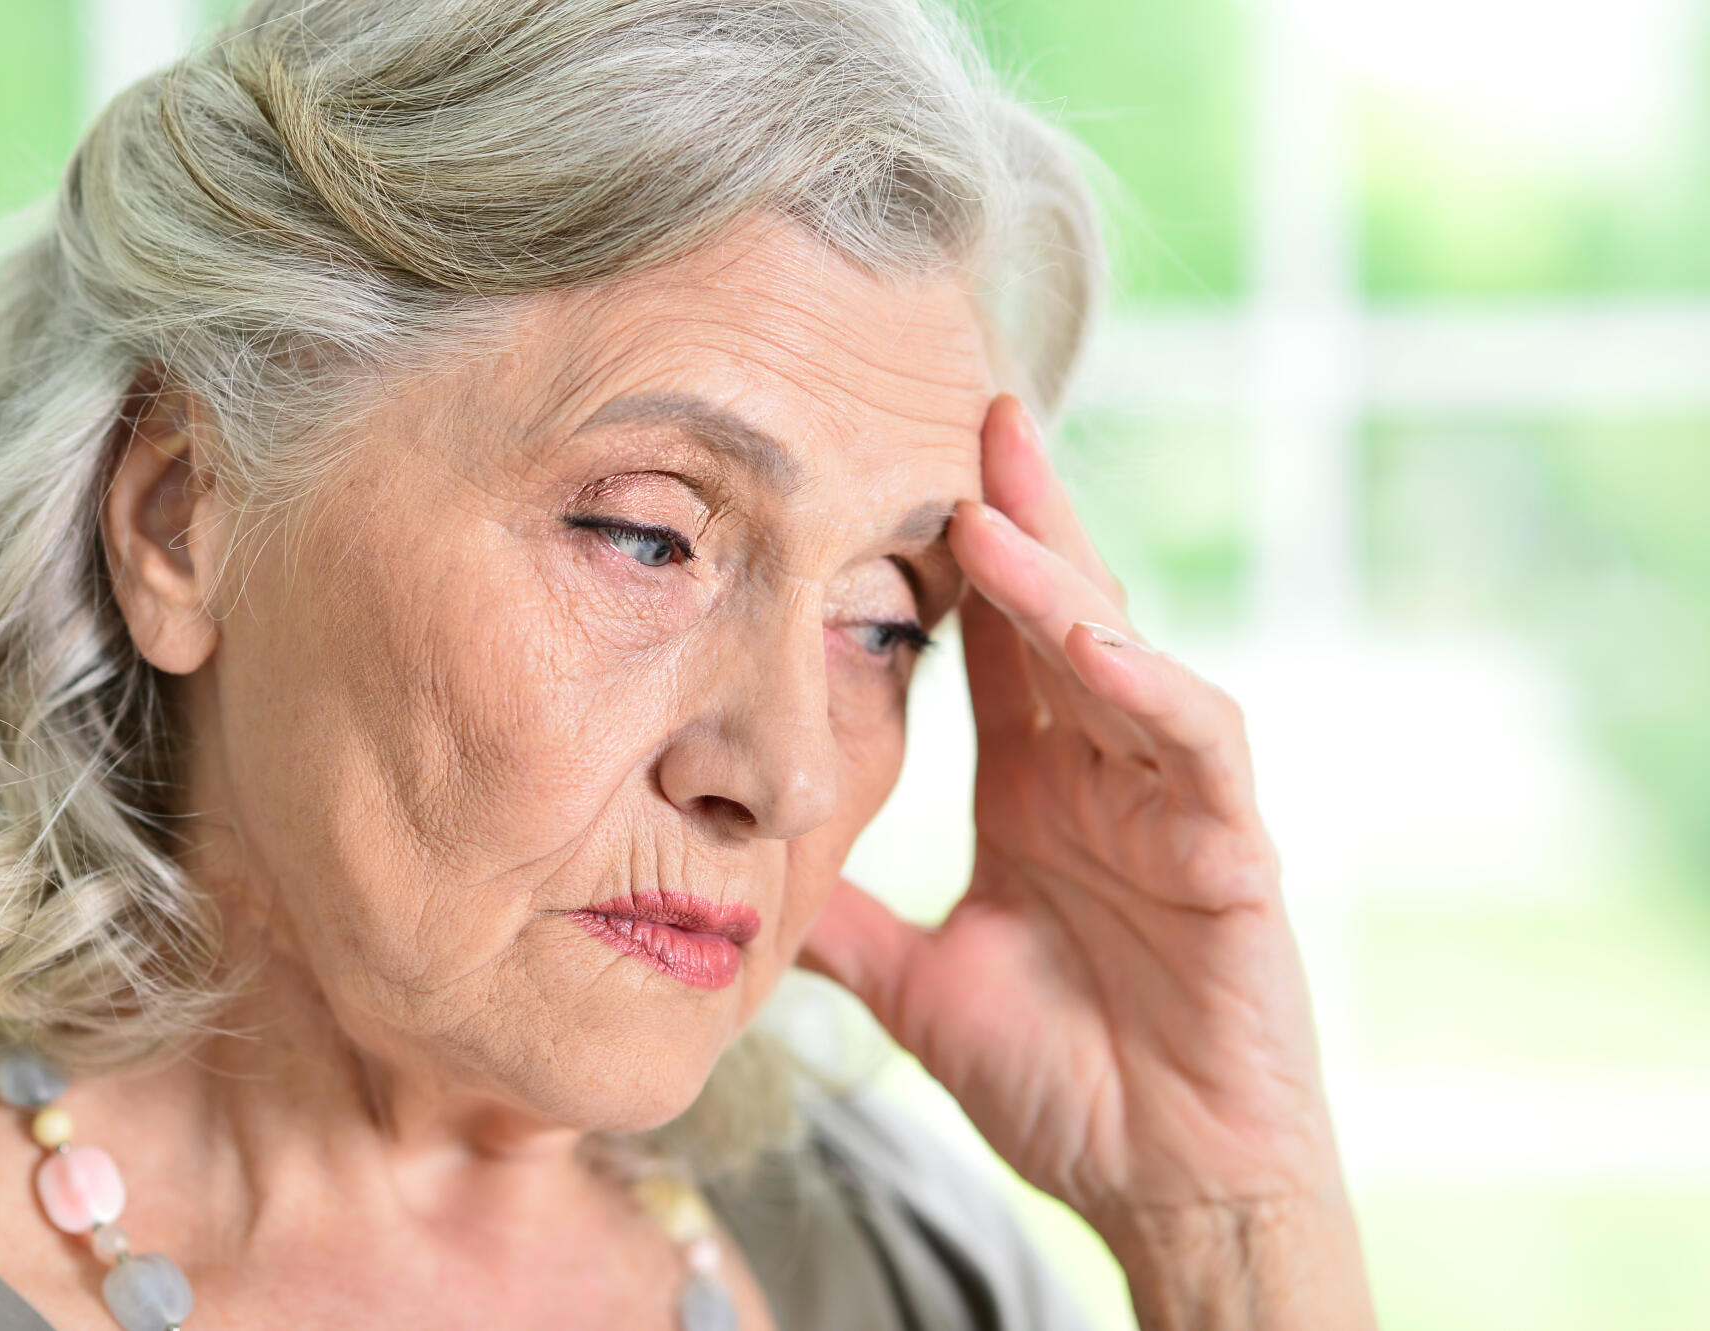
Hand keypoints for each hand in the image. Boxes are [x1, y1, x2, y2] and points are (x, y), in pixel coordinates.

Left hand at [796, 395, 1374, 1327]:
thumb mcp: (919, 981)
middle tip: (968, 407)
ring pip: (1122, 654)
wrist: (1163, 1182)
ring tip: (987, 505)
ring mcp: (1173, 802)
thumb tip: (740, 879)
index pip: (996, 644)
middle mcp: (1104, 772)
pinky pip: (1195, 744)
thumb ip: (845, 922)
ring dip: (1061, 579)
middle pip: (1063, 611)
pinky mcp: (1233, 850)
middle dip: (1021, 510)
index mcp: (1036, 786)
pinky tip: (1085, 637)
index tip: (890, 468)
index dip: (957, 559)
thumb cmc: (1063, 1077)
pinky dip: (1144, 685)